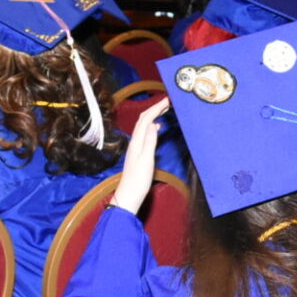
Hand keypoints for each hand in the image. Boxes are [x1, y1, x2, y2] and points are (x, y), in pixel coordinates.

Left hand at [110, 96, 170, 215]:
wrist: (128, 195)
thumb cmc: (138, 180)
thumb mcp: (147, 160)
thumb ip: (150, 141)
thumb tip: (154, 124)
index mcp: (137, 142)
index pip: (146, 120)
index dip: (156, 108)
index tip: (167, 101)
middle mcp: (135, 142)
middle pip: (143, 120)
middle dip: (154, 109)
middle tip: (168, 102)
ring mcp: (136, 147)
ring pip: (144, 126)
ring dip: (153, 116)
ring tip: (164, 111)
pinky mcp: (138, 153)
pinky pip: (145, 133)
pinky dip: (152, 126)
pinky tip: (158, 128)